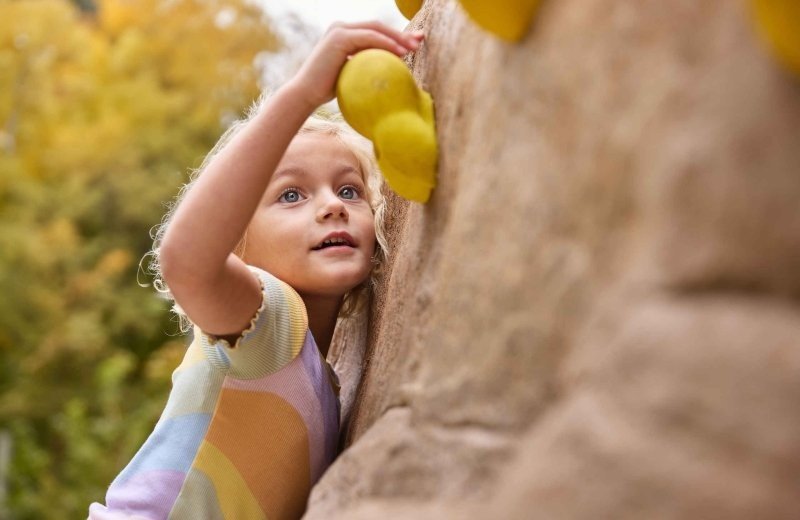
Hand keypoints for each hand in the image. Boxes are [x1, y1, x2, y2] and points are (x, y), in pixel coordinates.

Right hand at [288, 21, 424, 108]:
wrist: (305, 94)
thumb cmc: (327, 92)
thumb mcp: (351, 76)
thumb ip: (365, 68)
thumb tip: (388, 75)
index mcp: (344, 34)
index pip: (375, 31)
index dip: (397, 35)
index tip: (415, 43)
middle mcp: (341, 27)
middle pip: (378, 26)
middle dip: (401, 33)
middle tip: (420, 41)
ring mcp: (340, 30)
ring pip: (376, 29)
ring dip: (398, 37)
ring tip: (414, 47)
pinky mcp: (340, 37)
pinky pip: (369, 37)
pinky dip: (387, 43)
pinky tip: (401, 52)